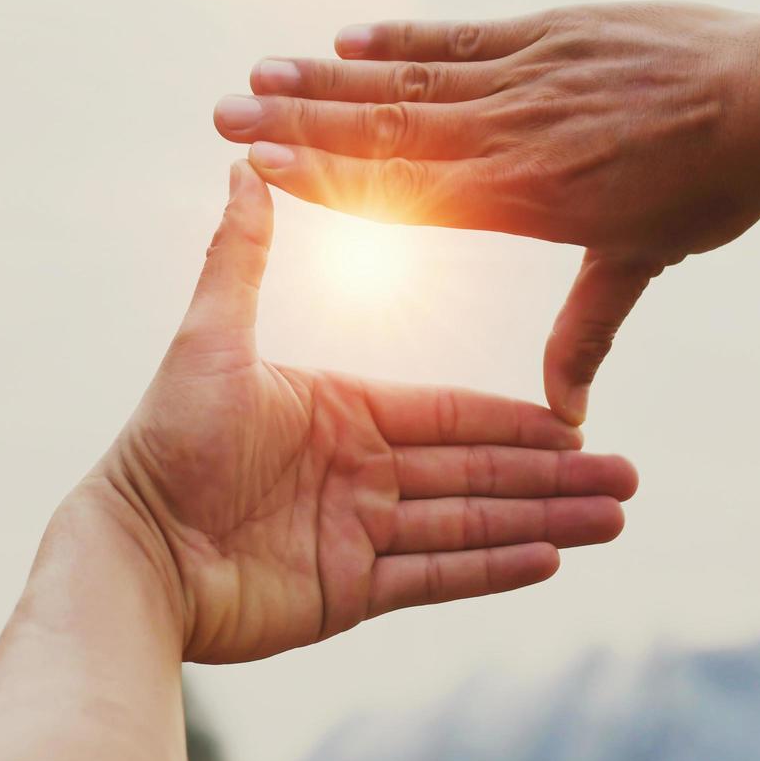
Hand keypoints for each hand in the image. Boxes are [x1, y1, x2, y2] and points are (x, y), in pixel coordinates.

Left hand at [99, 162, 637, 663]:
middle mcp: (359, 472)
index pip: (447, 414)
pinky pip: (434, 576)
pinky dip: (491, 569)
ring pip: (470, 523)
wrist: (132, 552)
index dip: (512, 419)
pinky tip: (550, 559)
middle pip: (476, 470)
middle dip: (552, 475)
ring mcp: (358, 533)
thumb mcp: (210, 343)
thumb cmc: (163, 444)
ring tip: (613, 520)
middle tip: (627, 478)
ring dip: (543, 521)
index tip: (574, 422)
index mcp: (340, 413)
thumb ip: (240, 261)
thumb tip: (245, 170)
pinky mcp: (349, 591)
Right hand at [213, 4, 759, 422]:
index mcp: (519, 197)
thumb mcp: (642, 261)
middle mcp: (506, 136)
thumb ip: (587, 330)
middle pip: (382, 130)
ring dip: (330, 77)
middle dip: (298, 122)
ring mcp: (525, 77)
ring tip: (263, 70)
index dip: (325, 179)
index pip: (399, 188)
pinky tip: (349, 35)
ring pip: (407, 81)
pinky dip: (403, 37)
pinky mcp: (549, 31)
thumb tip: (570, 419)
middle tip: (225, 110)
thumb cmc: (713, 187)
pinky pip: (459, 36)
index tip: (260, 168)